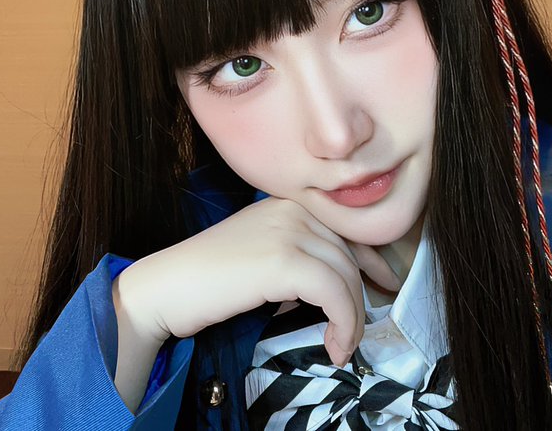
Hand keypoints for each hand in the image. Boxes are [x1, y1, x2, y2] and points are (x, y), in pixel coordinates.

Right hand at [114, 195, 400, 365]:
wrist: (165, 288)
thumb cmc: (207, 280)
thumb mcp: (260, 257)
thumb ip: (297, 260)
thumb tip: (335, 290)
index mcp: (287, 204)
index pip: (346, 231)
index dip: (373, 261)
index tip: (386, 287)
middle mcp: (293, 210)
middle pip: (350, 256)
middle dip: (361, 298)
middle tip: (358, 333)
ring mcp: (289, 231)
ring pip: (346, 277)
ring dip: (352, 320)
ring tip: (343, 347)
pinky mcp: (284, 260)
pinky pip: (334, 294)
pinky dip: (342, 324)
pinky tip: (334, 347)